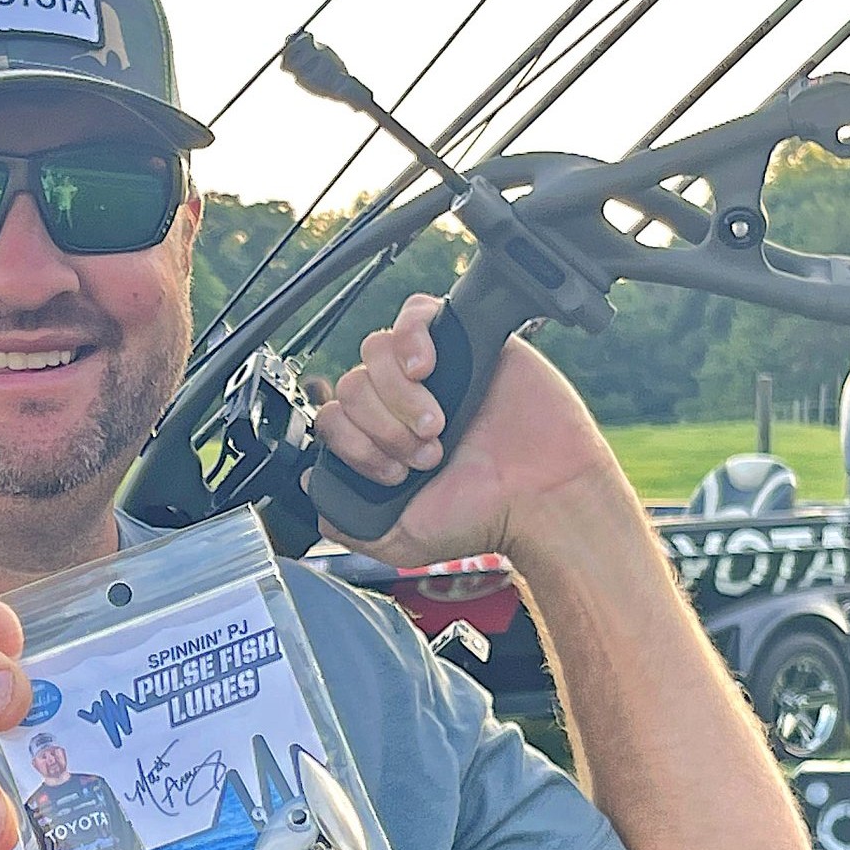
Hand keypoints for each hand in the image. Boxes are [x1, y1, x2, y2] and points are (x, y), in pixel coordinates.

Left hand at [308, 293, 626, 569]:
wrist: (543, 498)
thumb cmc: (484, 517)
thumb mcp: (400, 538)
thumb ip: (347, 522)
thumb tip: (306, 487)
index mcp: (382, 439)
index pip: (332, 417)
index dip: (354, 443)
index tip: (395, 473)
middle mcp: (401, 402)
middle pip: (351, 384)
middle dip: (382, 426)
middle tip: (427, 454)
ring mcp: (433, 369)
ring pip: (374, 350)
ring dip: (399, 394)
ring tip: (439, 424)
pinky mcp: (463, 340)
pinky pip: (414, 312)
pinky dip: (410, 336)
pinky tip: (428, 368)